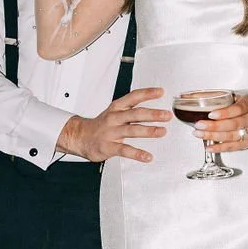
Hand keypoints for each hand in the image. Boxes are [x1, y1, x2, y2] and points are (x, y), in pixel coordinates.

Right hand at [56, 88, 170, 163]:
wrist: (80, 137)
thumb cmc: (102, 125)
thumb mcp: (115, 112)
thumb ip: (132, 110)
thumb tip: (155, 110)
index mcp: (116, 108)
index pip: (133, 97)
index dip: (147, 94)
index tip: (161, 92)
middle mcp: (114, 118)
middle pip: (135, 114)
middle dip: (152, 114)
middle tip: (167, 115)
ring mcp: (111, 132)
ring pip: (131, 130)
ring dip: (148, 131)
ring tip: (162, 131)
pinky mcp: (108, 147)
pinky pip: (125, 150)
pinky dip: (137, 153)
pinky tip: (147, 156)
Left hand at [197, 94, 247, 151]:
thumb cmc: (241, 105)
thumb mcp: (232, 97)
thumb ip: (214, 97)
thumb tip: (189, 97)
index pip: (238, 109)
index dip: (224, 113)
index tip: (211, 114)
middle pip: (233, 124)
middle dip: (214, 126)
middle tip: (199, 125)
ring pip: (231, 136)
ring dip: (213, 136)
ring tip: (200, 134)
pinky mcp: (246, 142)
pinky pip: (232, 147)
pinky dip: (219, 148)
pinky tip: (209, 147)